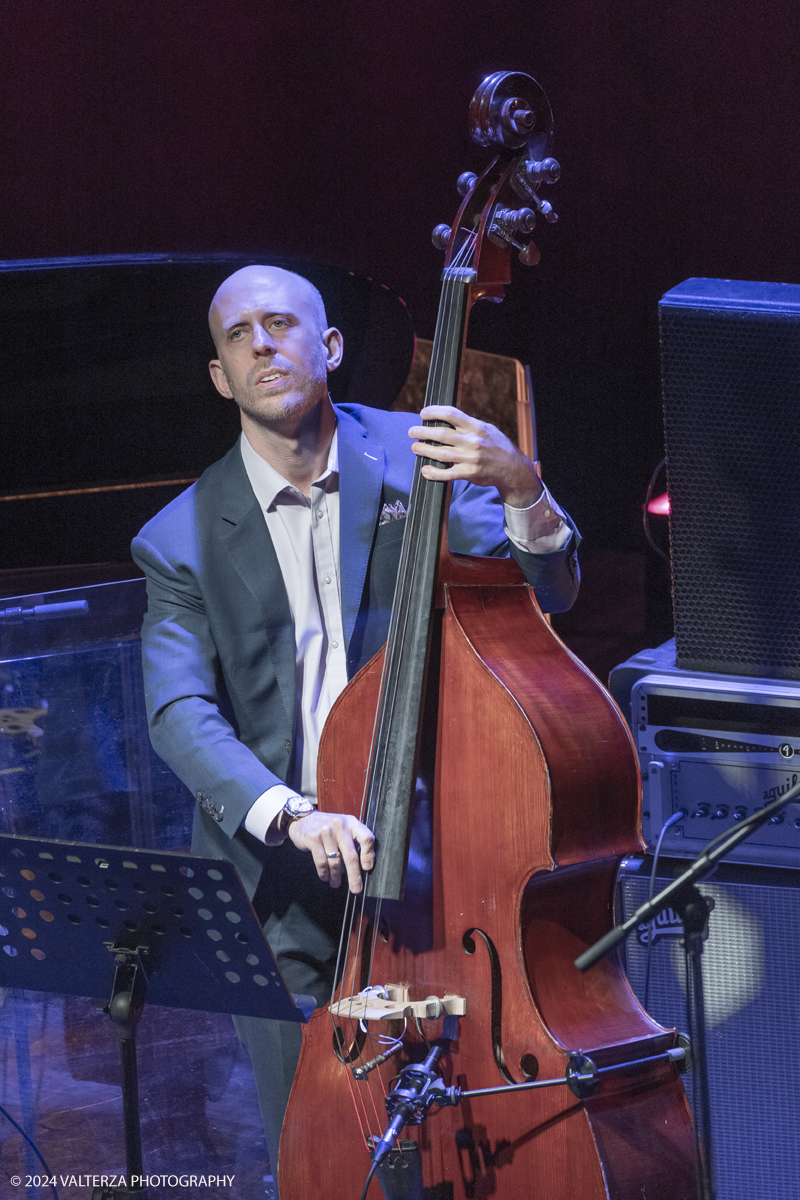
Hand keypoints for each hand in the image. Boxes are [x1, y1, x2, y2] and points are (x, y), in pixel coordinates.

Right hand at [286, 811, 374, 892]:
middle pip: (351, 854)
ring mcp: (326, 831)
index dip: (368, 854)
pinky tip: (325, 877)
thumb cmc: (328, 827)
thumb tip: (367, 862)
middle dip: (354, 875)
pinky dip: (324, 872)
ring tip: (336, 883)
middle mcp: (340, 825)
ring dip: (336, 876)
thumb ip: (355, 840)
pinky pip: (321, 861)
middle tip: (356, 889)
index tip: (367, 868)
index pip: (366, 837)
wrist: (303, 818)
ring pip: (335, 860)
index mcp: (351, 823)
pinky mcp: (313, 838)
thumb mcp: (344, 828)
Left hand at [409, 405, 542, 507]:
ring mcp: (470, 458)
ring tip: (415, 447)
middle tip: (411, 432)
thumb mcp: (487, 429)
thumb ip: (469, 424)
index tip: (423, 413)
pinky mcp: (470, 473)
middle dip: (423, 432)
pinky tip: (425, 470)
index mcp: (476, 427)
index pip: (451, 414)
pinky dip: (434, 473)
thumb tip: (448, 418)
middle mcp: (472, 441)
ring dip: (425, 450)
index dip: (434, 411)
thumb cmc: (498, 447)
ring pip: (442, 453)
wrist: (513, 469)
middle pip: (442, 434)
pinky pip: (448, 474)